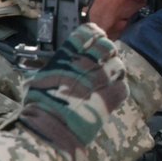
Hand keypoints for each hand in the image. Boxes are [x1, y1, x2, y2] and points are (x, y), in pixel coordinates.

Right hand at [18, 22, 127, 149]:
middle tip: (102, 60)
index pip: (89, 32)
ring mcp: (103, 77)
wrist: (51, 127)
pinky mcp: (113, 96)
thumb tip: (56, 66)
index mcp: (70, 54)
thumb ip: (53, 68)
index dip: (94, 35)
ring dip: (114, 70)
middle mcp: (89, 61)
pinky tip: (110, 93)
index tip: (95, 39)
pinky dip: (118, 88)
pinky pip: (123, 86)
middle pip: (107, 46)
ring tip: (107, 78)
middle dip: (106, 51)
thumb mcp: (39, 78)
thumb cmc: (38, 103)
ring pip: (118, 65)